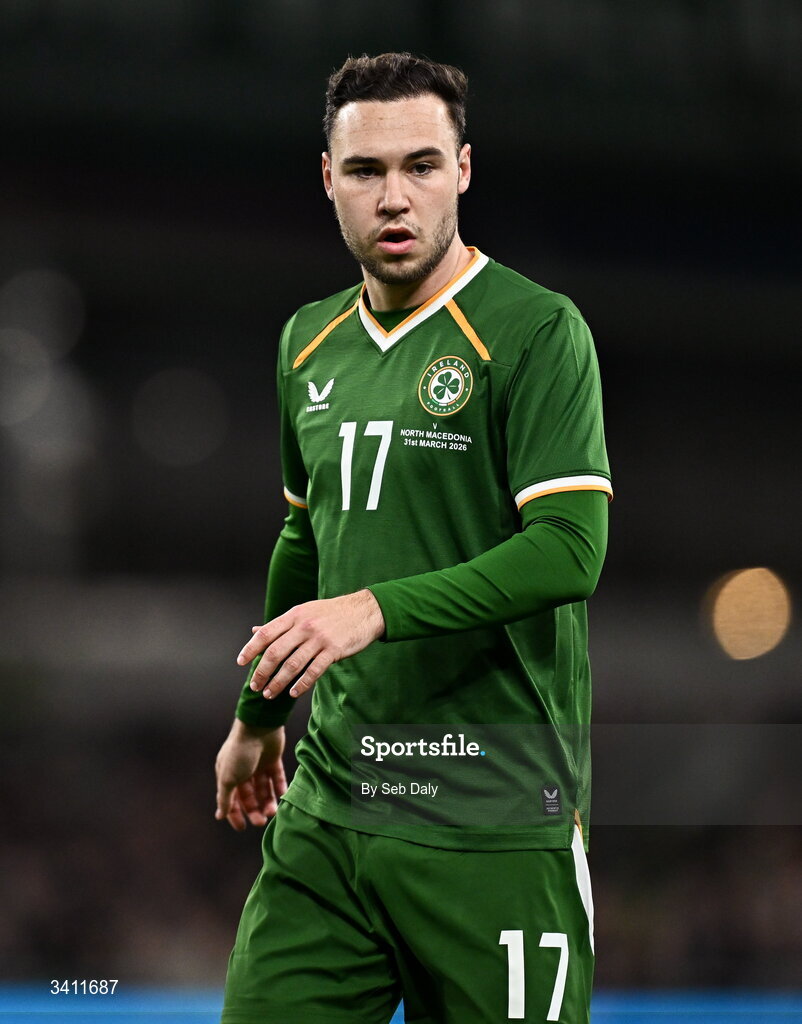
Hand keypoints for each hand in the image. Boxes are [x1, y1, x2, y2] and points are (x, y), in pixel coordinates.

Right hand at [215, 720, 286, 830]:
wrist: (259, 727)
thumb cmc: (240, 752)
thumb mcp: (228, 778)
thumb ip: (225, 797)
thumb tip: (219, 815)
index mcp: (227, 774)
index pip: (231, 799)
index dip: (235, 815)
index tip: (243, 828)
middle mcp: (242, 770)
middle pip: (249, 796)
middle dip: (254, 810)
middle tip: (261, 821)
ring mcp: (258, 764)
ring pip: (263, 789)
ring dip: (267, 801)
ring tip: (273, 812)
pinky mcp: (273, 759)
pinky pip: (277, 778)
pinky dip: (280, 788)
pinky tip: (283, 798)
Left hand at [237, 589, 384, 699]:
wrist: (365, 610)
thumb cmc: (332, 613)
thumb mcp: (304, 612)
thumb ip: (281, 625)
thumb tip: (255, 631)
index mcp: (294, 615)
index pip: (266, 633)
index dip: (251, 648)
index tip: (241, 662)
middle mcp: (304, 626)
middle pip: (275, 652)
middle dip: (262, 671)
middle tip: (255, 686)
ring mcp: (319, 639)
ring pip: (292, 665)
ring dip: (278, 682)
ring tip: (269, 694)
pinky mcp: (333, 650)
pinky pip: (314, 671)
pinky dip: (302, 684)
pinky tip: (294, 693)